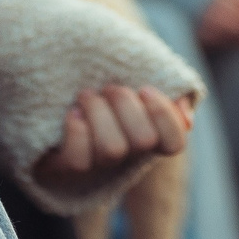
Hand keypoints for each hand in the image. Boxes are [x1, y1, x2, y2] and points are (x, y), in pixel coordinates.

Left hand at [33, 84, 193, 192]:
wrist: (52, 74)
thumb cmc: (100, 74)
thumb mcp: (135, 71)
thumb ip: (167, 86)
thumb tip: (186, 116)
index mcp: (149, 134)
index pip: (175, 143)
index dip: (164, 116)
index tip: (145, 88)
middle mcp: (127, 156)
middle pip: (143, 141)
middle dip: (125, 104)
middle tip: (110, 87)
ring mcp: (97, 164)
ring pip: (112, 149)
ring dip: (98, 111)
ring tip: (86, 95)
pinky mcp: (66, 167)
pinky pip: (79, 160)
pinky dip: (77, 130)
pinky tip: (72, 113)